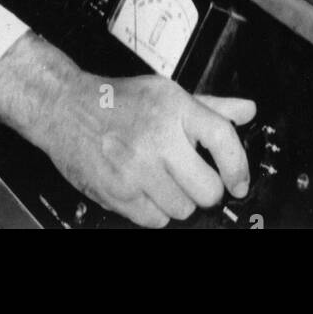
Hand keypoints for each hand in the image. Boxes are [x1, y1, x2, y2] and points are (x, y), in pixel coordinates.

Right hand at [0, 34, 255, 227]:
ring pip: (183, 209)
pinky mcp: (118, 192)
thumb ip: (211, 105)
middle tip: (193, 179)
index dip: (239, 166)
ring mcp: (137, 167)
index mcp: (174, 106)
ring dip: (177, 201)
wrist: (64, 107)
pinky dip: (154, 211)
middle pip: (207, 188)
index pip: (222, 138)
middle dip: (205, 189)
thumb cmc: (118, 100)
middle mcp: (158, 136)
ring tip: (160, 179)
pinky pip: (155, 221)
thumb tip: (248, 111)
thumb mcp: (166, 93)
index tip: (239, 182)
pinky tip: (143, 188)